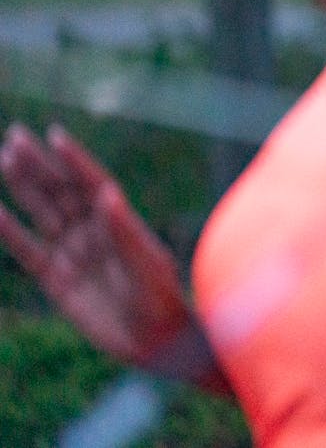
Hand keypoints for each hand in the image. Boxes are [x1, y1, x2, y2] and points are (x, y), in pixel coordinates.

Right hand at [0, 123, 191, 366]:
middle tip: (17, 136)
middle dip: (41, 164)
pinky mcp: (57, 279)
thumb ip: (124, 231)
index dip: (75, 159)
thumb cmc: (160, 297)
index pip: (92, 182)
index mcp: (119, 220)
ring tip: (5, 158)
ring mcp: (74, 253)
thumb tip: (107, 193)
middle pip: (62, 191)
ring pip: (43, 212)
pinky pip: (27, 251)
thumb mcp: (147, 263)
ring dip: (24, 187)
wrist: (154, 339)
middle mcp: (94, 231)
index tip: (56, 135)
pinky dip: (10, 232)